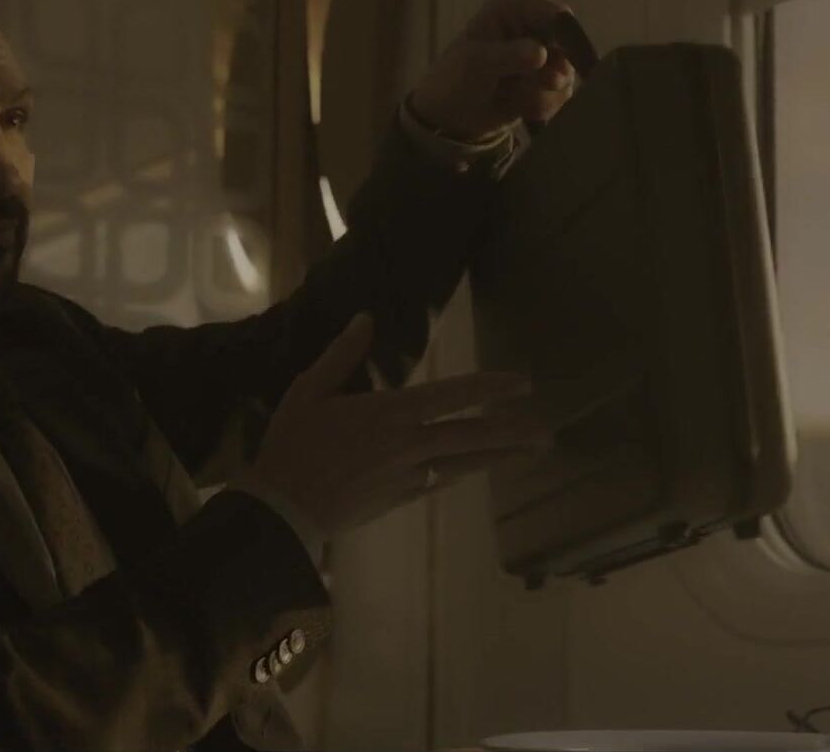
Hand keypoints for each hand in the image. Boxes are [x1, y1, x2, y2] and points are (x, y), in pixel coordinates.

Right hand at [242, 314, 550, 536]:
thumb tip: (365, 318)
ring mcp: (409, 476)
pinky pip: (442, 482)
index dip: (490, 387)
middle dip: (512, 431)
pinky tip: (478, 469)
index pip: (452, 395)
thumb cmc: (292, 445)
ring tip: (533, 452)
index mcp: (390, 413)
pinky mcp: (403, 500)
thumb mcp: (309, 390)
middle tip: (546, 431)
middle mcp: (409, 444)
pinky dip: (463, 472)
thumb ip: (342, 355)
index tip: (522, 384)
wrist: (283, 509)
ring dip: (501, 457)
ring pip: (465, 463)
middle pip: (472, 435)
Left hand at [407, 0, 580, 142]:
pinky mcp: (548, 80)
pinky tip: (520, 108)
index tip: (549, 66)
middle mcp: (534, 23)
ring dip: (542, 93)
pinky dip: (544, 106)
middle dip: (549, 74)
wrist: (450, 119)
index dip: (562, 40)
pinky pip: (563, 94)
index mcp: (514, 4)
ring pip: (566, 74)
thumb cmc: (454, 80)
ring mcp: (544, 52)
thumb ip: (509, 56)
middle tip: (523, 86)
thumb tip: (541, 54)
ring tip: (514, 98)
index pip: (556, 14)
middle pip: (569, 46)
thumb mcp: (476, 64)